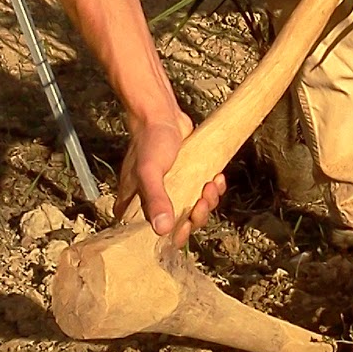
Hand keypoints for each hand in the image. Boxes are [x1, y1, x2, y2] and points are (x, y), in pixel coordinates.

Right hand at [115, 114, 225, 248]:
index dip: (174, 236)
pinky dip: (213, 189)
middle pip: (180, 226)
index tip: (186, 224)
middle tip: (201, 201)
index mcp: (136, 206)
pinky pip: (203, 194)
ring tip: (210, 185)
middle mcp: (153, 202)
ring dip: (207, 202)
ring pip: (194, 210)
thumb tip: (162, 229)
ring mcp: (172, 192)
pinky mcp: (188, 180)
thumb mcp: (149, 172)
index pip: (154, 236)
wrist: (161, 114)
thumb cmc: (148, 141)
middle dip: (196, 216)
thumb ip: (156, 200)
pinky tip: (216, 177)